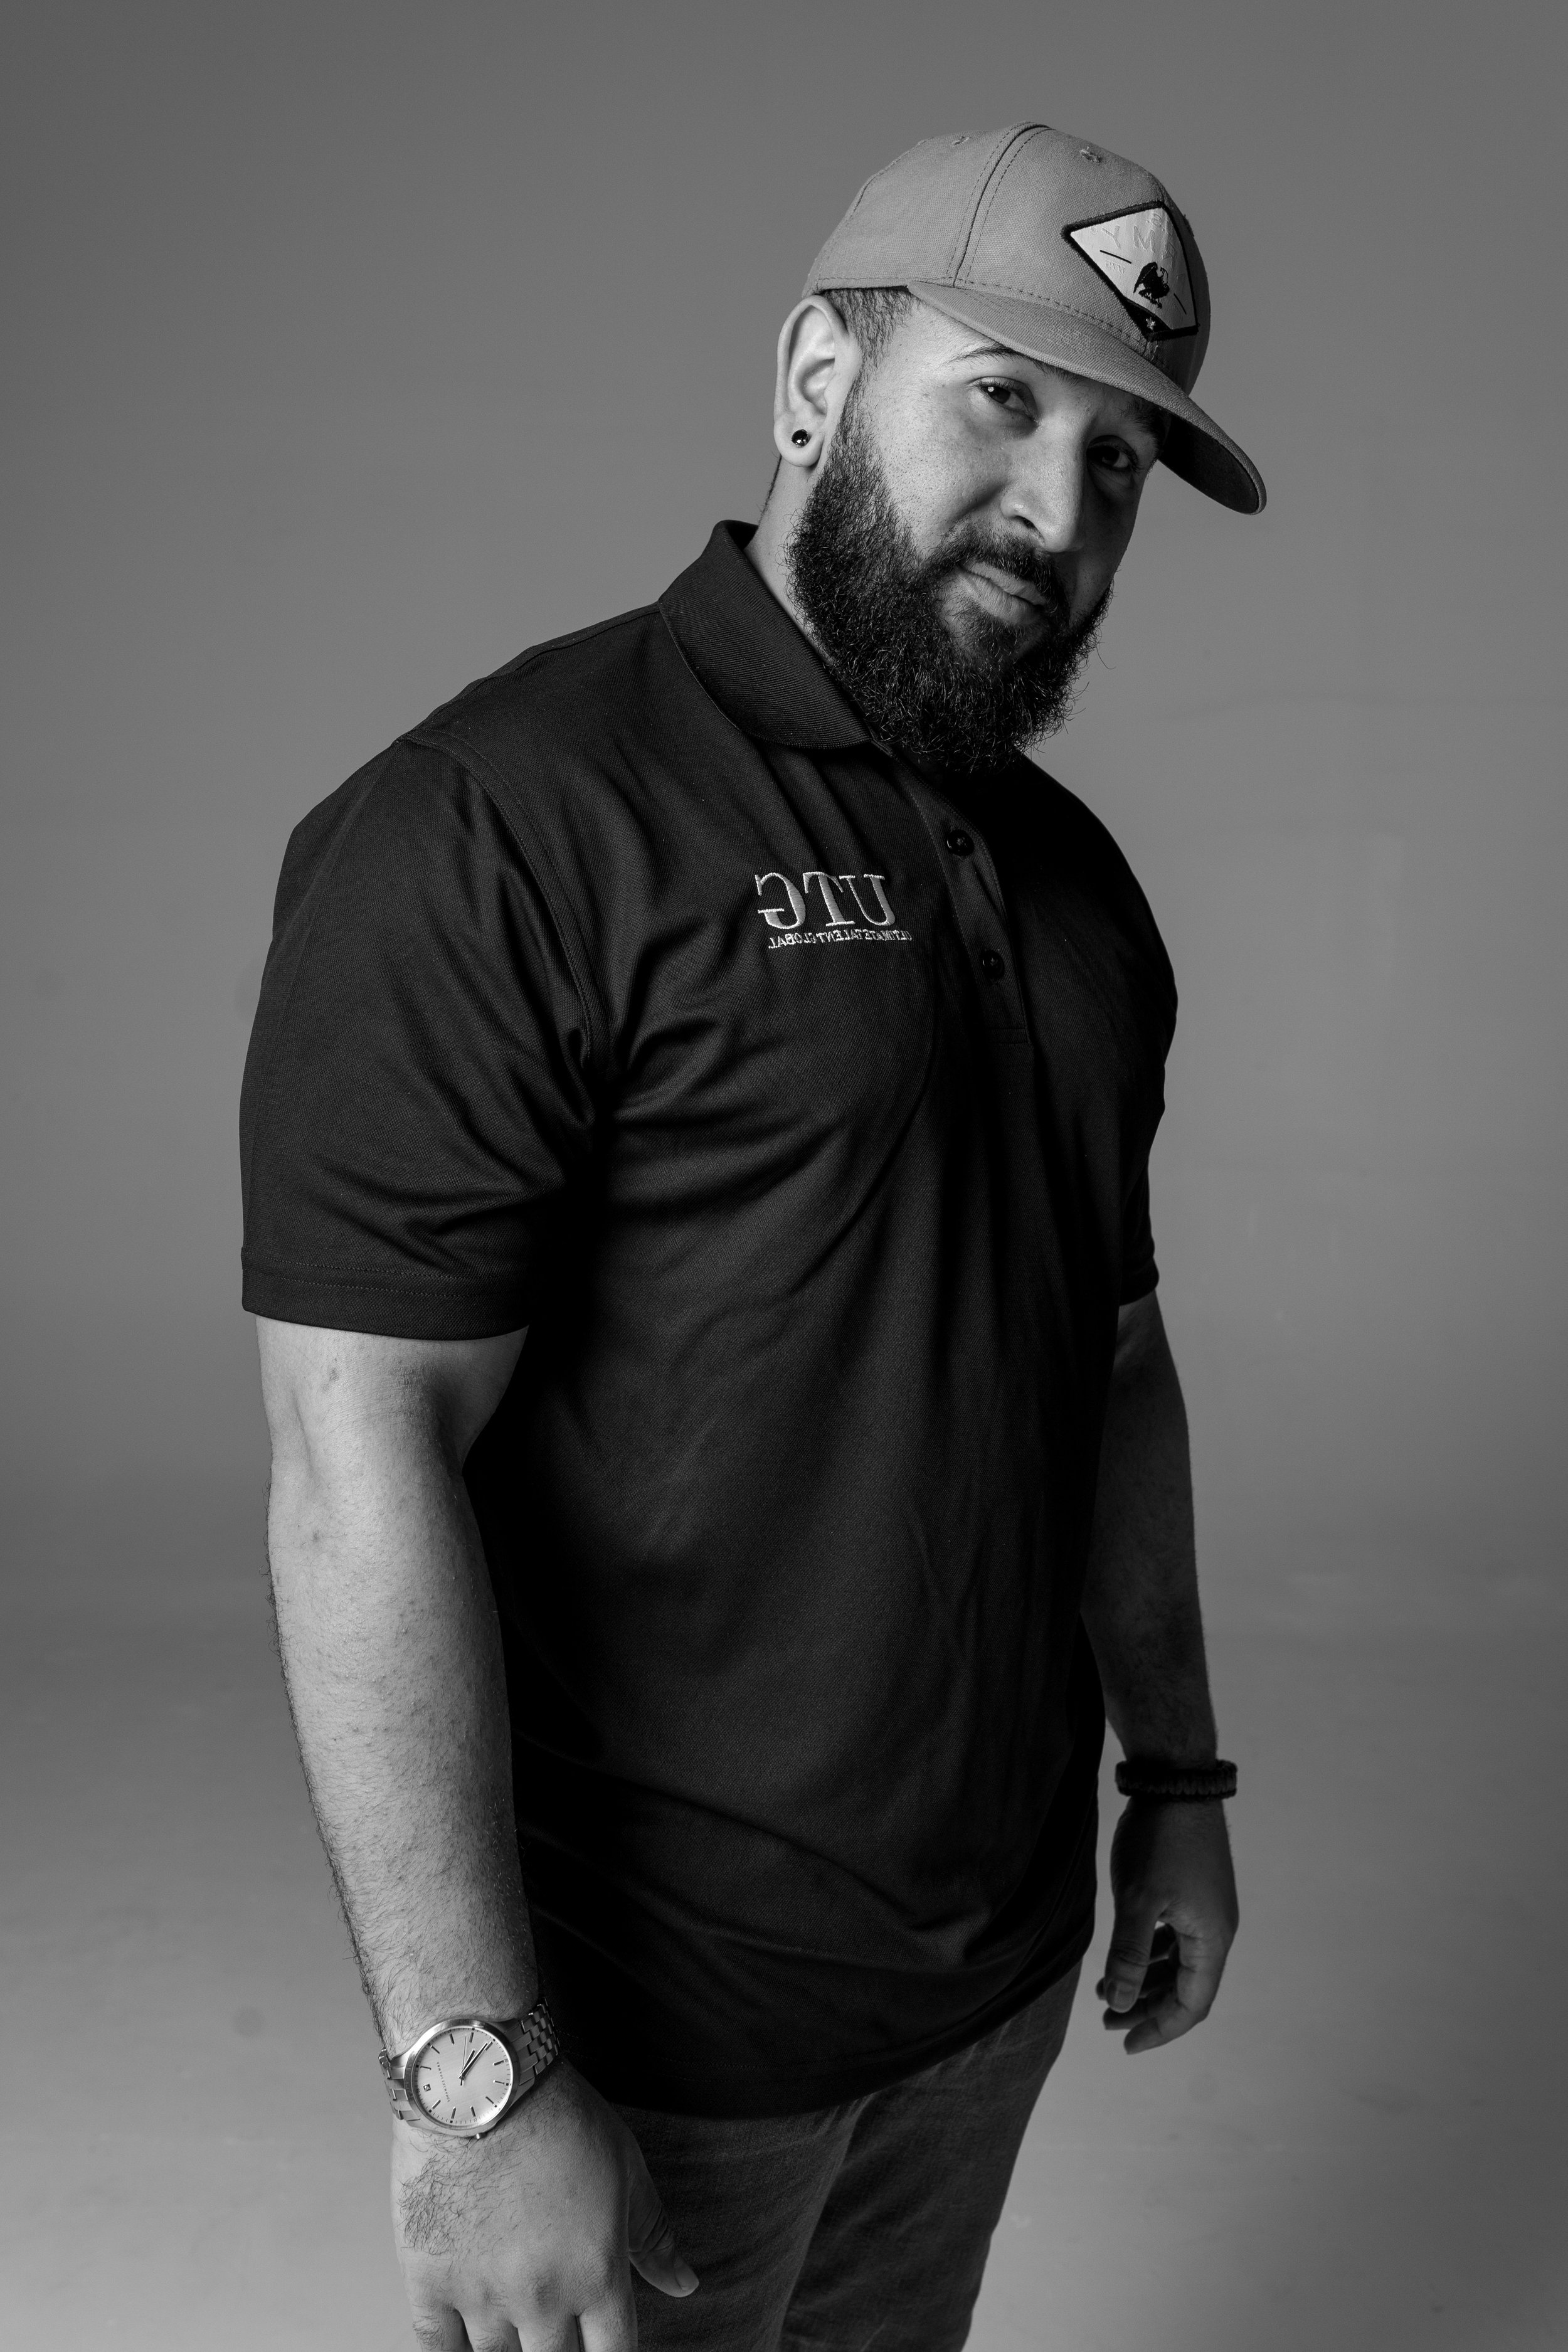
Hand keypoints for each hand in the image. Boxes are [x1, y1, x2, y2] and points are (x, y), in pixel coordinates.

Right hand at [392, 2059, 697, 2350]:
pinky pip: (438, 2351)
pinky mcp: (430, 2281)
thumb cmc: (558, 2115)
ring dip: (510, 2345)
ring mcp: (481, 2295)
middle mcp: (541, 2298)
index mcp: (597, 2274)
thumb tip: (685, 2285)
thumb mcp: (627, 2169)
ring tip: (517, 2312)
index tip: (602, 2345)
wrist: (481, 2082)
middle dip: (560, 2350)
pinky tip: (468, 2341)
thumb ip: (654, 2238)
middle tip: (555, 2324)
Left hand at [1097, 1798, 1237, 2053]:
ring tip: (1104, 1992)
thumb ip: (1128, 1955)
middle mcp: (1215, 1929)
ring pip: (1177, 1963)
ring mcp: (1205, 1909)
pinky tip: (1120, 1955)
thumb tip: (1120, 2003)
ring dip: (1144, 1980)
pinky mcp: (1192, 1891)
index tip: (1125, 2043)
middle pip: (1184, 1987)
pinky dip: (1147, 1952)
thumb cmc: (1160, 1839)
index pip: (1191, 2004)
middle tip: (1106, 2021)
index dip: (1160, 2028)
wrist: (1176, 1780)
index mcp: (1211, 1939)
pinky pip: (1173, 1937)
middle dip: (1146, 2007)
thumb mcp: (1138, 1900)